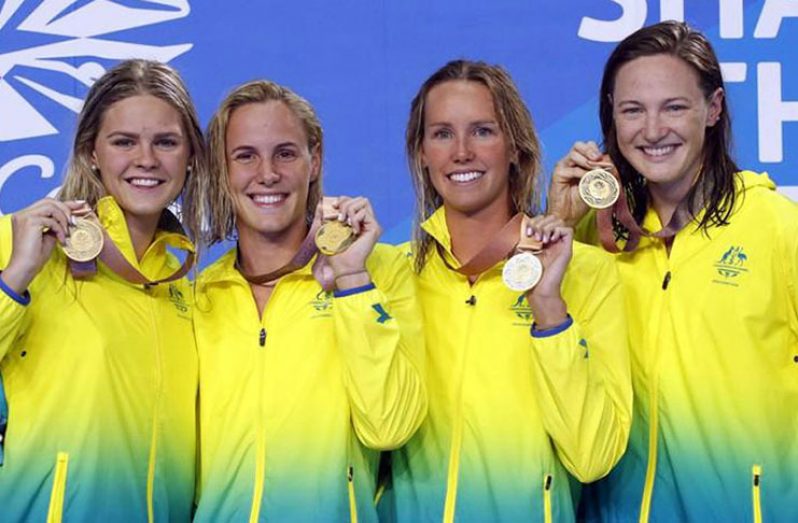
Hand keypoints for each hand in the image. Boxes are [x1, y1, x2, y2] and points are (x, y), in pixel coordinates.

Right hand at [2, 198, 86, 293]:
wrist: (26, 267)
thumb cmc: (36, 255)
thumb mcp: (50, 235)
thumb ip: (56, 224)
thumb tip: (71, 216)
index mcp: (25, 215)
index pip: (47, 203)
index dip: (65, 204)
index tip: (81, 205)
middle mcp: (22, 213)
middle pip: (49, 201)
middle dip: (66, 209)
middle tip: (76, 220)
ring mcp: (24, 216)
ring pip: (51, 207)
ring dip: (63, 219)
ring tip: (67, 233)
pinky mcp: (29, 221)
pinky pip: (51, 220)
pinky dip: (60, 229)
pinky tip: (61, 240)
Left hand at [314, 196, 381, 289]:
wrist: (344, 266)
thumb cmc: (336, 252)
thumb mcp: (328, 230)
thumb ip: (326, 217)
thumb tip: (320, 204)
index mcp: (358, 221)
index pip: (354, 200)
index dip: (343, 200)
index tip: (333, 208)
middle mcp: (367, 221)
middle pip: (360, 198)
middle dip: (346, 203)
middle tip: (339, 218)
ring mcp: (372, 224)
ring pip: (363, 202)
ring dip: (349, 210)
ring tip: (344, 224)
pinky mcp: (375, 228)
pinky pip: (364, 213)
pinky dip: (354, 219)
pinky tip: (352, 231)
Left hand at [523, 214, 573, 328]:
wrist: (539, 289)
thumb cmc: (530, 275)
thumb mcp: (520, 254)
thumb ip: (520, 240)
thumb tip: (517, 227)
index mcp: (542, 240)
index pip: (543, 219)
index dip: (534, 221)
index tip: (526, 232)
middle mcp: (552, 240)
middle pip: (551, 218)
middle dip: (540, 223)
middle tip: (533, 236)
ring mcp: (560, 244)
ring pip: (559, 221)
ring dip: (547, 226)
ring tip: (541, 239)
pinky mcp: (567, 249)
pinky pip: (568, 230)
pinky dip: (557, 230)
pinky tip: (549, 240)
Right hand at [548, 141, 608, 226]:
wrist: (568, 216)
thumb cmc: (580, 202)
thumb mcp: (596, 185)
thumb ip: (602, 174)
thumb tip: (612, 165)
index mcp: (578, 162)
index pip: (586, 146)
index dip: (596, 150)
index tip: (607, 162)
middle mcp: (569, 162)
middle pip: (578, 145)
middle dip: (591, 151)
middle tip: (600, 160)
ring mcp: (562, 167)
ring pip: (574, 154)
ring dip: (588, 162)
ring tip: (597, 172)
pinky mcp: (557, 175)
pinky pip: (572, 169)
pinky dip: (583, 174)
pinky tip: (589, 181)